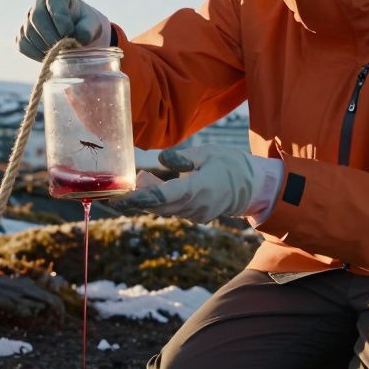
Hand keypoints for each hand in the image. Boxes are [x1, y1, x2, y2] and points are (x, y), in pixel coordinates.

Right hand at [17, 0, 109, 60]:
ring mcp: (29, 19)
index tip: (69, 32)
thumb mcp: (93, 25)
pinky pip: (23, 45)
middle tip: (62, 47)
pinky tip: (50, 57)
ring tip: (59, 54)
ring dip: (44, 46)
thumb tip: (78, 39)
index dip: (60, 17)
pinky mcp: (23, 35)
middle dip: (50, 35)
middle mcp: (39, 3)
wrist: (78, 37)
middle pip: (36, 16)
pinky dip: (35, 54)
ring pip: (28, 32)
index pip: (53, 0)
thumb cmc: (86, 26)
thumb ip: (88, 29)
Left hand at [112, 145, 256, 222]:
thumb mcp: (208, 153)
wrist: (253, 186)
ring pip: (164, 208)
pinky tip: (148, 186)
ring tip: (133, 183)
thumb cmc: (230, 164)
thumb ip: (183, 157)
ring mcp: (196, 214)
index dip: (139, 198)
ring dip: (146, 199)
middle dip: (136, 199)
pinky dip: (159, 200)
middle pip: (158, 205)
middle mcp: (195, 206)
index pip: (163, 196)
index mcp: (198, 189)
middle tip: (115, 192)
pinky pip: (172, 209)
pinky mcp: (196, 215)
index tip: (120, 198)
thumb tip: (161, 158)